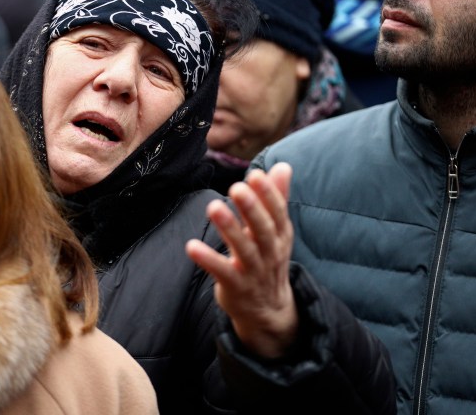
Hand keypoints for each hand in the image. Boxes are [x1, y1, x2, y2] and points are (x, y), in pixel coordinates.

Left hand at [186, 162, 297, 358]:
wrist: (268, 310)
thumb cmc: (267, 259)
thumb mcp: (276, 231)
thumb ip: (277, 198)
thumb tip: (283, 166)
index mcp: (280, 236)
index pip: (278, 213)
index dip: (269, 194)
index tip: (256, 174)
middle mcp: (270, 253)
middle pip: (263, 230)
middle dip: (251, 208)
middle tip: (237, 187)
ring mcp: (253, 272)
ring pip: (243, 249)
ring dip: (229, 228)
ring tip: (213, 206)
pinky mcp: (235, 286)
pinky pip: (222, 272)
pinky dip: (208, 259)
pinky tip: (191, 245)